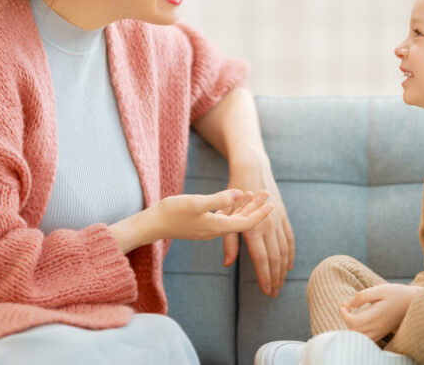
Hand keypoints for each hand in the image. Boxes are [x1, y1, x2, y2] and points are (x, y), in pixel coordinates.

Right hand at [109, 189, 272, 253]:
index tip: (272, 204)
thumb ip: (219, 199)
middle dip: (256, 208)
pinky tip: (234, 200)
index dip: (260, 214)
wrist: (152, 224)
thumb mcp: (196, 203)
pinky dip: (232, 210)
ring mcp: (208, 229)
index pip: (246, 224)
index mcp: (216, 227)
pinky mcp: (202, 226)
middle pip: (242, 221)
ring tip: (254, 193)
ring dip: (245, 208)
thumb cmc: (172, 212)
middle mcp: (215, 231)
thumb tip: (239, 194)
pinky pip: (224, 219)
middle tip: (266, 193)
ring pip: (233, 220)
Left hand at [223, 155, 294, 297]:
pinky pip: (290, 239)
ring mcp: (278, 221)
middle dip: (275, 278)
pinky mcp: (283, 217)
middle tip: (273, 294)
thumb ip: (228, 241)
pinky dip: (290, 254)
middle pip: (275, 259)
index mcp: (253, 227)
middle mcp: (268, 226)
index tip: (266, 291)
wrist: (252, 171)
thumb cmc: (234, 195)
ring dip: (283, 270)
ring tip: (280, 285)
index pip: (261, 259)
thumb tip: (227, 264)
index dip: (264, 277)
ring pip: (284, 251)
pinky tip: (288, 266)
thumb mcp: (224, 216)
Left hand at [339, 284, 418, 341]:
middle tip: (347, 307)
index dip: (344, 313)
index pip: (353, 321)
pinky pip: (368, 338)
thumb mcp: (380, 289)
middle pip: (354, 330)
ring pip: (360, 336)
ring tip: (352, 314)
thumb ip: (364, 296)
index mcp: (376, 315)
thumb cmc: (397, 293)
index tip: (345, 304)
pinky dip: (359, 332)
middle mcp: (378, 326)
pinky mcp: (383, 332)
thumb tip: (351, 303)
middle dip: (346, 319)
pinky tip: (360, 320)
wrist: (413, 301)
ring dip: (352, 327)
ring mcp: (381, 331)